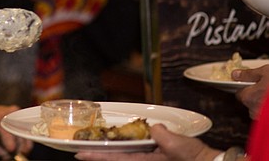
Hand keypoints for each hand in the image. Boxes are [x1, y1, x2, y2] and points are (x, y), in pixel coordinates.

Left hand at [0, 102, 31, 157]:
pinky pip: (8, 150)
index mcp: (16, 114)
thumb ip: (5, 134)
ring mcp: (10, 132)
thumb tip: (13, 147)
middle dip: (15, 148)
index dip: (26, 141)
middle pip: (23, 140)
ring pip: (16, 147)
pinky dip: (3, 151)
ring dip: (7, 151)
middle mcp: (15, 123)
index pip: (27, 130)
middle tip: (7, 150)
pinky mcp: (4, 139)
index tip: (22, 149)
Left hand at [74, 124, 219, 160]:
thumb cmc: (192, 156)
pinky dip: (125, 142)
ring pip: (123, 152)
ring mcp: (148, 157)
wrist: (207, 160)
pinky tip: (120, 137)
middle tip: (80, 145)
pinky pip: (135, 148)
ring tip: (94, 140)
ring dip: (110, 147)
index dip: (96, 155)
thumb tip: (153, 128)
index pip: (114, 158)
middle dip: (98, 152)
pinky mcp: (155, 154)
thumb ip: (161, 135)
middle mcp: (143, 160)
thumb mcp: (175, 145)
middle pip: (115, 156)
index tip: (79, 153)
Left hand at [233, 63, 268, 118]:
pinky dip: (267, 109)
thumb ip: (248, 75)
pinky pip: (266, 115)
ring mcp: (264, 118)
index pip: (239, 94)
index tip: (250, 83)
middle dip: (255, 96)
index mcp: (250, 97)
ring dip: (263, 104)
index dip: (244, 87)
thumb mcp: (264, 72)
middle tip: (264, 88)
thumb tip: (236, 74)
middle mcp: (256, 110)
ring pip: (260, 110)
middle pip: (250, 103)